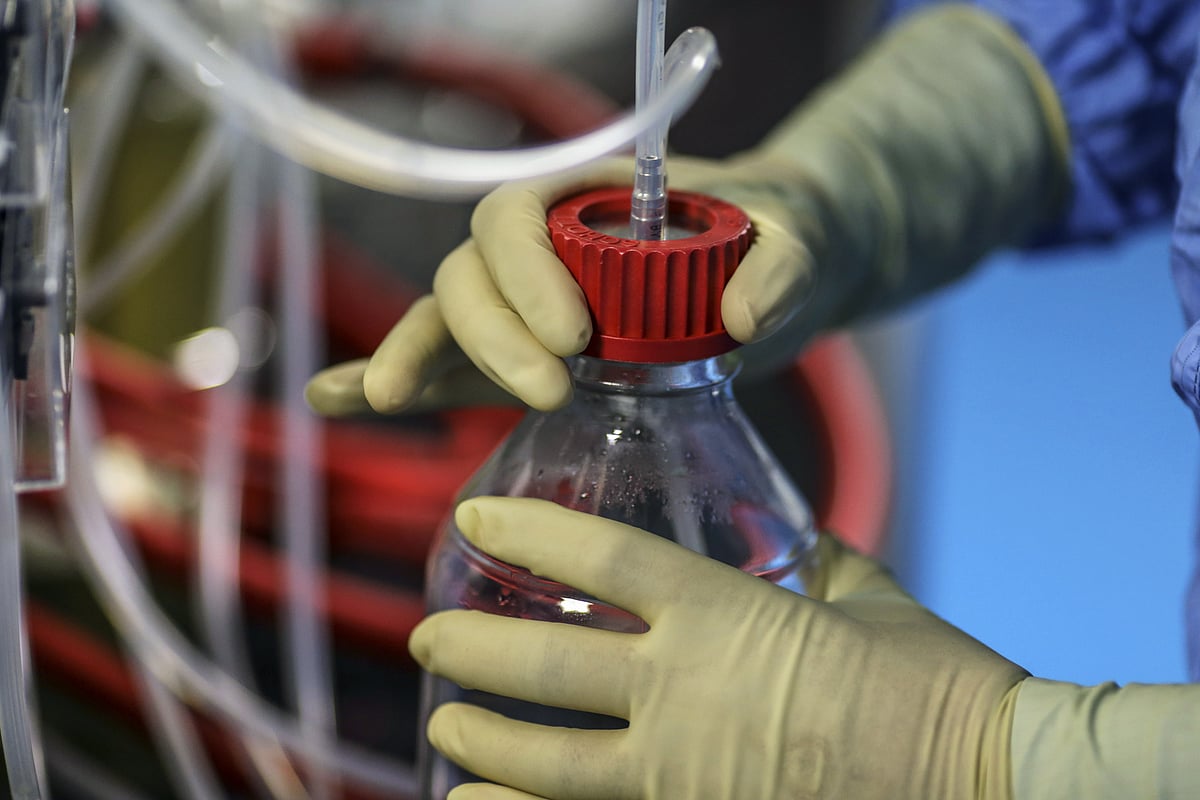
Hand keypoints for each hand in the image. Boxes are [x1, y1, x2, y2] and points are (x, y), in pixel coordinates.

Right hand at [306, 154, 832, 415]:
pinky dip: (401, 380)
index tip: (575, 336)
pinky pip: (452, 368)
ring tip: (392, 398)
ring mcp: (526, 307)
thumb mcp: (798, 243)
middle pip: (469, 273)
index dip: (526, 273)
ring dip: (419, 357)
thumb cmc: (778, 241)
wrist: (771, 278)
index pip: (516, 215)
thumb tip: (745, 319)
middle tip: (549, 389)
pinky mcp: (527, 360)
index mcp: (586, 198)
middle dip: (490, 332)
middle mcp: (542, 249)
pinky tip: (339, 401)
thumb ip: (781, 267)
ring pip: (447, 320)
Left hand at [409, 497, 1027, 799]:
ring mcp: (683, 774)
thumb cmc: (940, 686)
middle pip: (546, 662)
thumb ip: (812, 560)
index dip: (527, 529)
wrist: (996, 784)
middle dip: (472, 647)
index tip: (473, 519)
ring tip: (441, 731)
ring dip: (482, 743)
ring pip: (548, 762)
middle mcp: (684, 693)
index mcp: (725, 615)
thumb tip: (781, 535)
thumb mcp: (870, 598)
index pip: (600, 554)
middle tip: (426, 636)